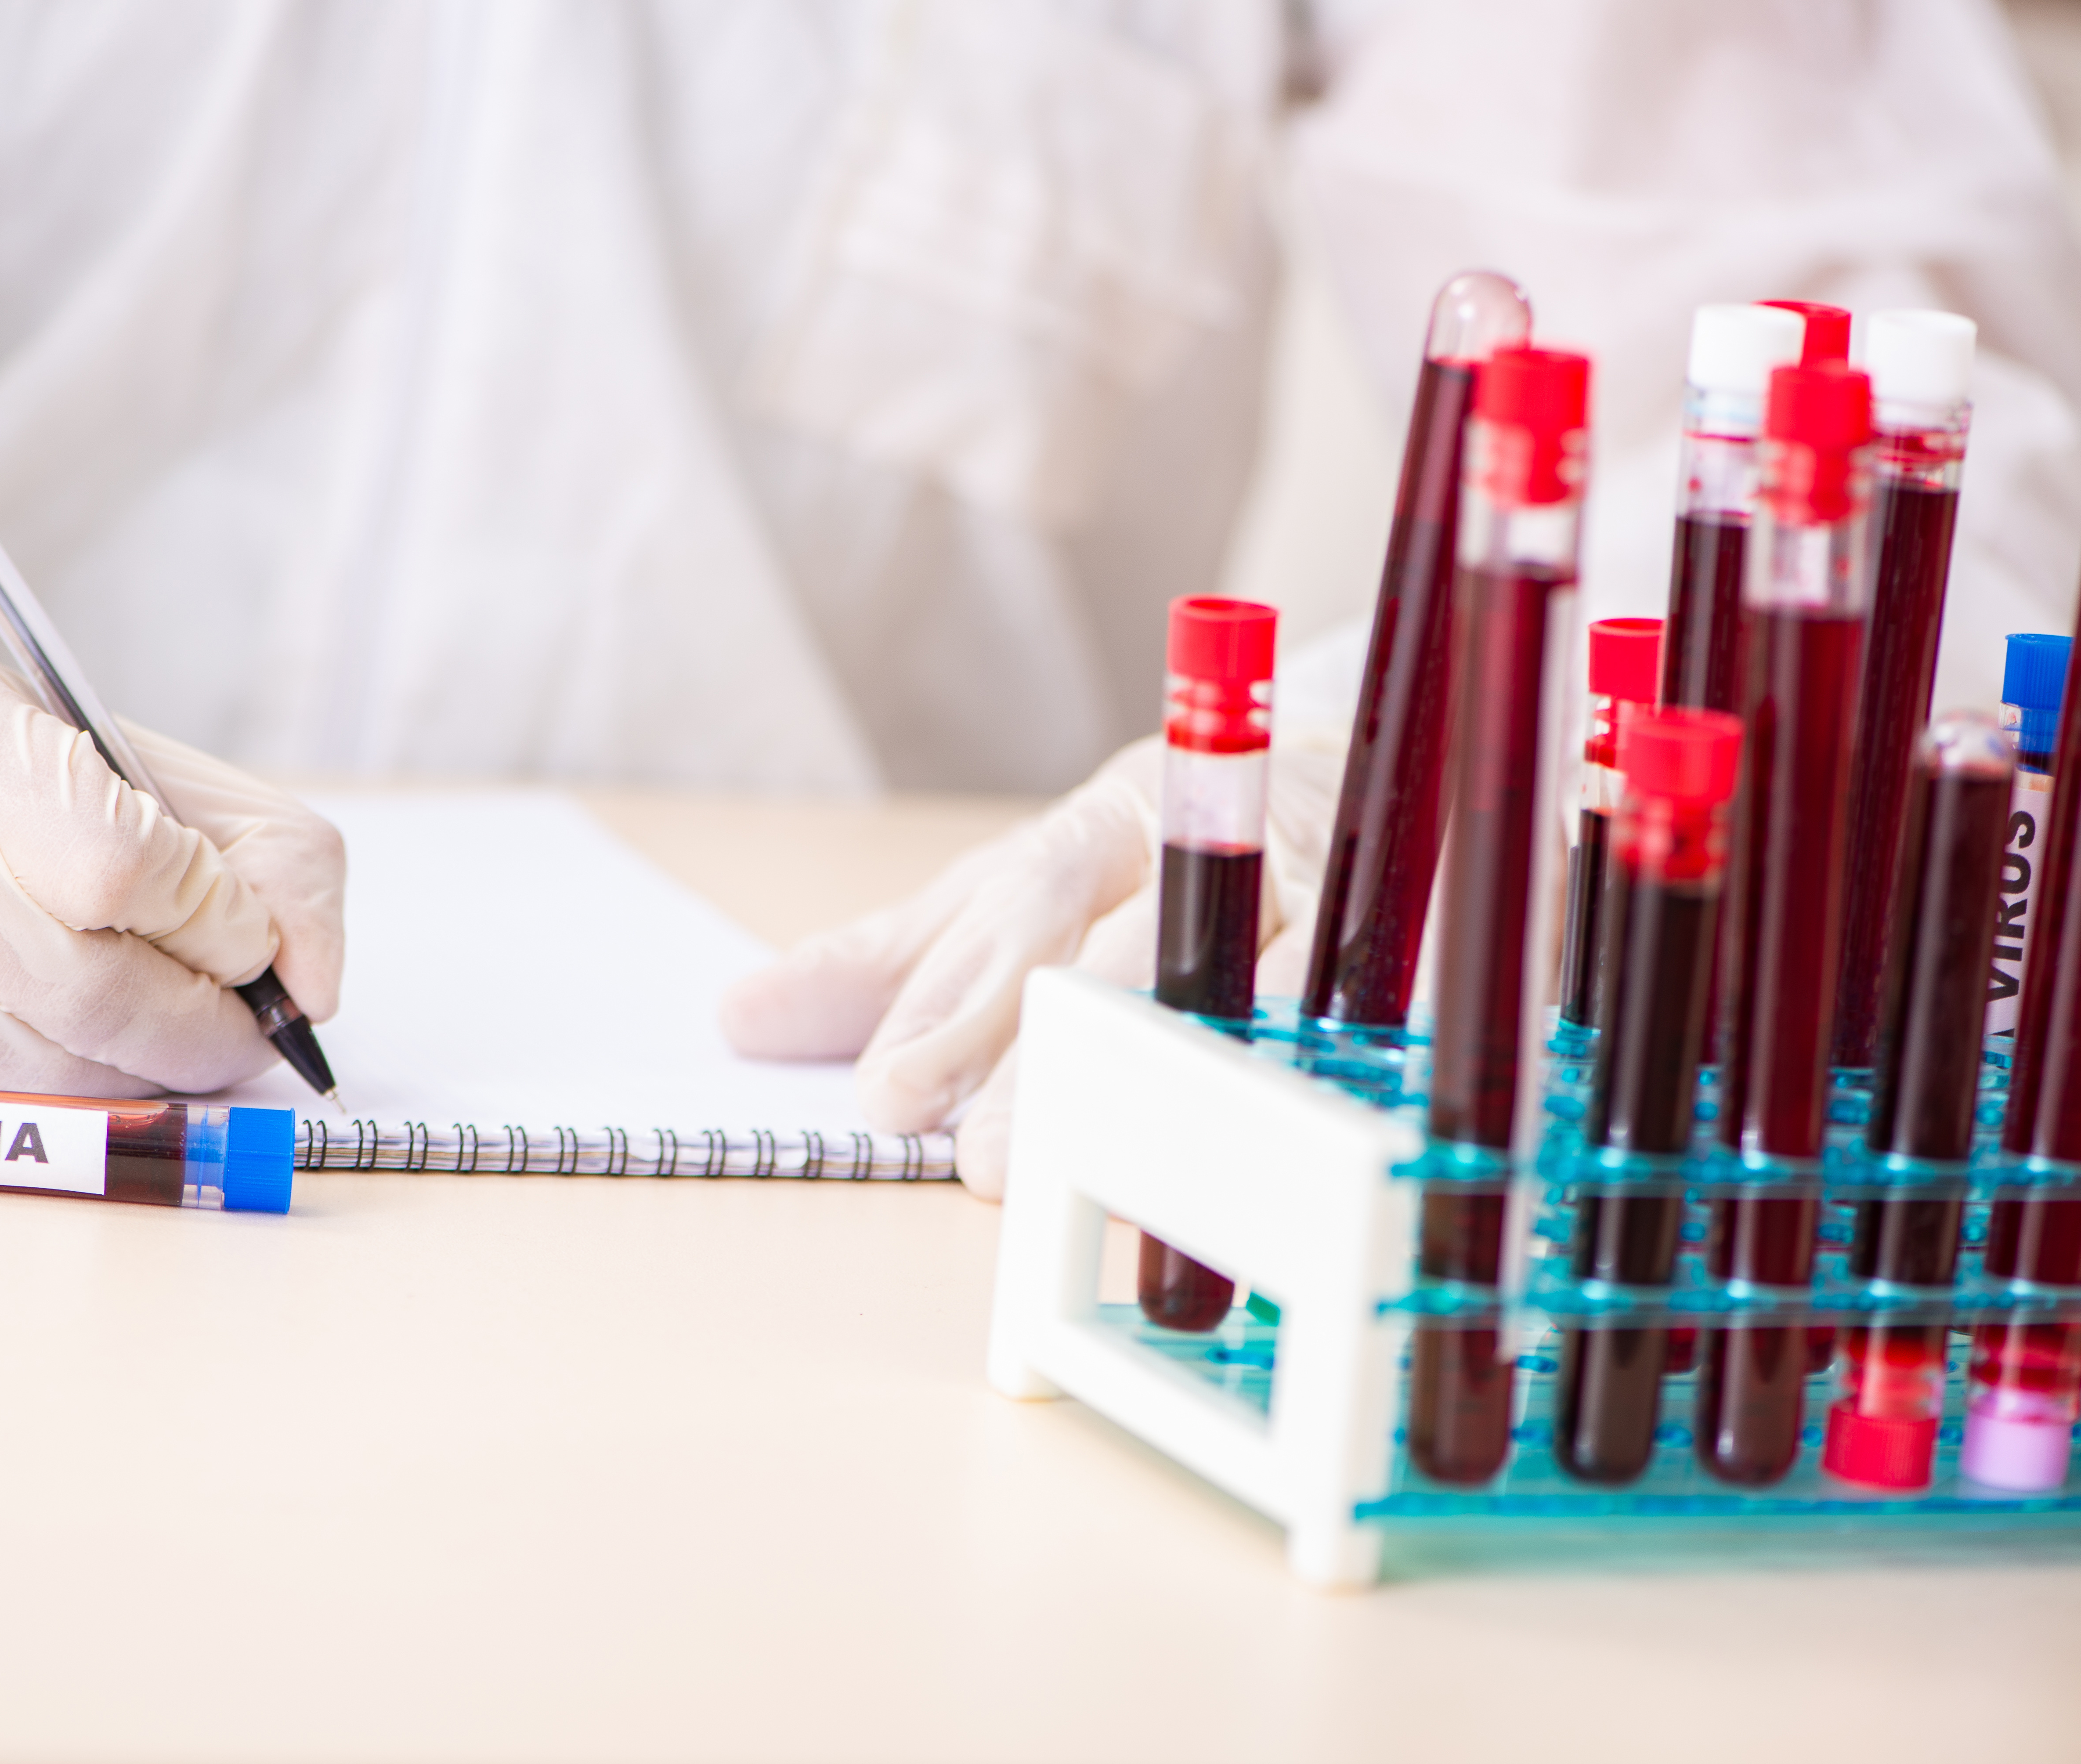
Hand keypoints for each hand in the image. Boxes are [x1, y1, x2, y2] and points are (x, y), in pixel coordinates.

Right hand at [0, 636, 344, 1094]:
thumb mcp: (115, 753)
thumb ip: (257, 852)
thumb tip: (313, 984)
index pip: (124, 865)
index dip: (213, 924)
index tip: (246, 943)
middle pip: (86, 991)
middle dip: (197, 1033)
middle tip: (241, 1036)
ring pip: (32, 1066)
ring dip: (131, 1074)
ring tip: (161, 1041)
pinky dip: (39, 1084)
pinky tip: (47, 1038)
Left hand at [720, 734, 1337, 1197]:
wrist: (1319, 772)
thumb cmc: (1129, 866)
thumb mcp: (997, 903)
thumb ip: (888, 964)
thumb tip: (739, 1018)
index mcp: (1099, 830)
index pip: (1019, 909)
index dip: (956, 1002)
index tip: (888, 1089)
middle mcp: (1206, 848)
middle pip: (1126, 948)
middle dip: (1051, 1055)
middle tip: (981, 1158)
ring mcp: (1311, 894)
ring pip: (1245, 983)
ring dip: (1176, 1081)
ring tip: (1113, 1175)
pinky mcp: (1399, 939)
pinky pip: (1366, 1007)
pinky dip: (1323, 1070)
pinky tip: (1280, 1144)